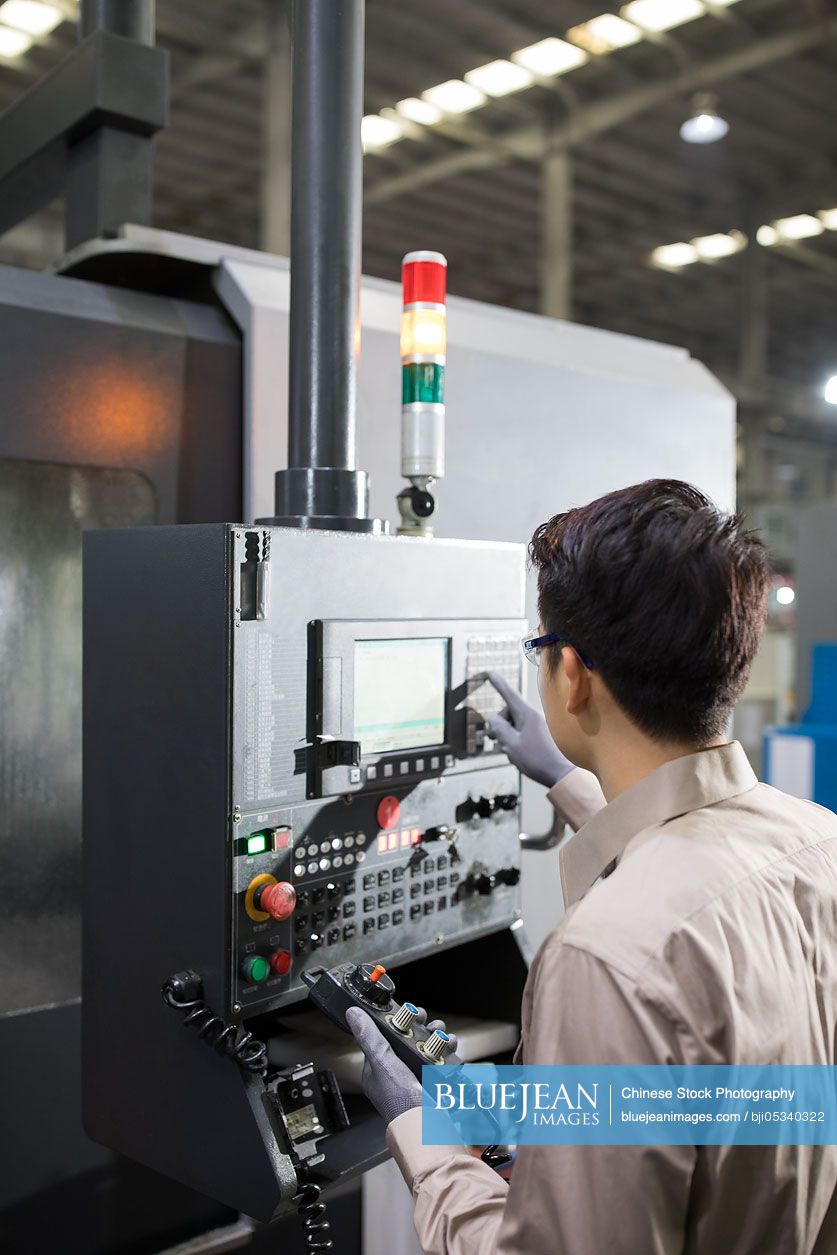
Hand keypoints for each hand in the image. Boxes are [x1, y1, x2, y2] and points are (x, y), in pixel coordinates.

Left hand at [346, 1006, 457, 1125]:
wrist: (428, 1126)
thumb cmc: (400, 1101)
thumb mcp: (381, 1062)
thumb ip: (369, 1037)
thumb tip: (353, 1014)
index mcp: (378, 1070)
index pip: (385, 1037)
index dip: (397, 1022)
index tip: (409, 1012)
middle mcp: (397, 1074)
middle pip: (409, 1040)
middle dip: (423, 1028)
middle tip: (430, 1023)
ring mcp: (416, 1078)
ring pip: (428, 1048)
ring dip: (438, 1038)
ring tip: (444, 1035)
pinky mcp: (434, 1083)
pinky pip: (441, 1061)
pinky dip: (448, 1052)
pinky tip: (451, 1048)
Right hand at [486, 670, 573, 788]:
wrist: (561, 774)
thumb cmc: (537, 759)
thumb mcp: (511, 744)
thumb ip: (499, 729)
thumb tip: (492, 719)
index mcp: (527, 715)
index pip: (509, 695)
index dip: (498, 684)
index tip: (490, 673)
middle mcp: (533, 717)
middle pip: (508, 713)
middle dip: (498, 725)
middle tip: (494, 740)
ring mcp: (538, 727)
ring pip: (514, 725)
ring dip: (507, 737)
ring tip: (510, 752)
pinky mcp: (541, 736)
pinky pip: (522, 734)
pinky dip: (516, 742)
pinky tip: (518, 756)